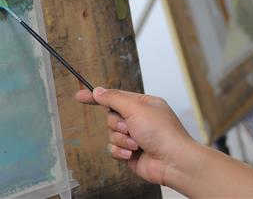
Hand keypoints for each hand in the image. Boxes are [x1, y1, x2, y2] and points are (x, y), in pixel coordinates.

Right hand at [75, 86, 197, 186]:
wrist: (173, 162)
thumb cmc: (162, 132)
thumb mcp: (136, 108)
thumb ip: (113, 98)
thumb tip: (98, 91)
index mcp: (143, 104)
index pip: (115, 96)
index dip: (97, 96)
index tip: (80, 95)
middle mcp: (139, 119)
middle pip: (111, 117)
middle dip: (118, 124)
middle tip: (130, 127)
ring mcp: (135, 136)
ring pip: (111, 134)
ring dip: (121, 139)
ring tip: (137, 143)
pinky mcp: (131, 153)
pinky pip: (114, 149)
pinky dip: (121, 151)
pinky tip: (133, 153)